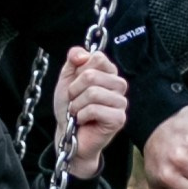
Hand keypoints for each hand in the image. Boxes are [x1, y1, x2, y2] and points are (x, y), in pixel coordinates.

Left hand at [50, 45, 126, 179]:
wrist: (68, 136)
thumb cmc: (70, 109)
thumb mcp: (66, 80)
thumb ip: (73, 61)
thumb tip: (81, 53)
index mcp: (108, 73)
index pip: (97, 57)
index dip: (78, 70)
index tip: (75, 83)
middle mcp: (118, 85)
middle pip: (91, 75)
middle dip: (74, 90)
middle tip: (74, 101)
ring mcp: (121, 102)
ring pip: (93, 92)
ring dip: (77, 104)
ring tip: (77, 111)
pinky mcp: (119, 119)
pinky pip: (94, 109)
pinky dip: (81, 115)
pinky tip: (83, 120)